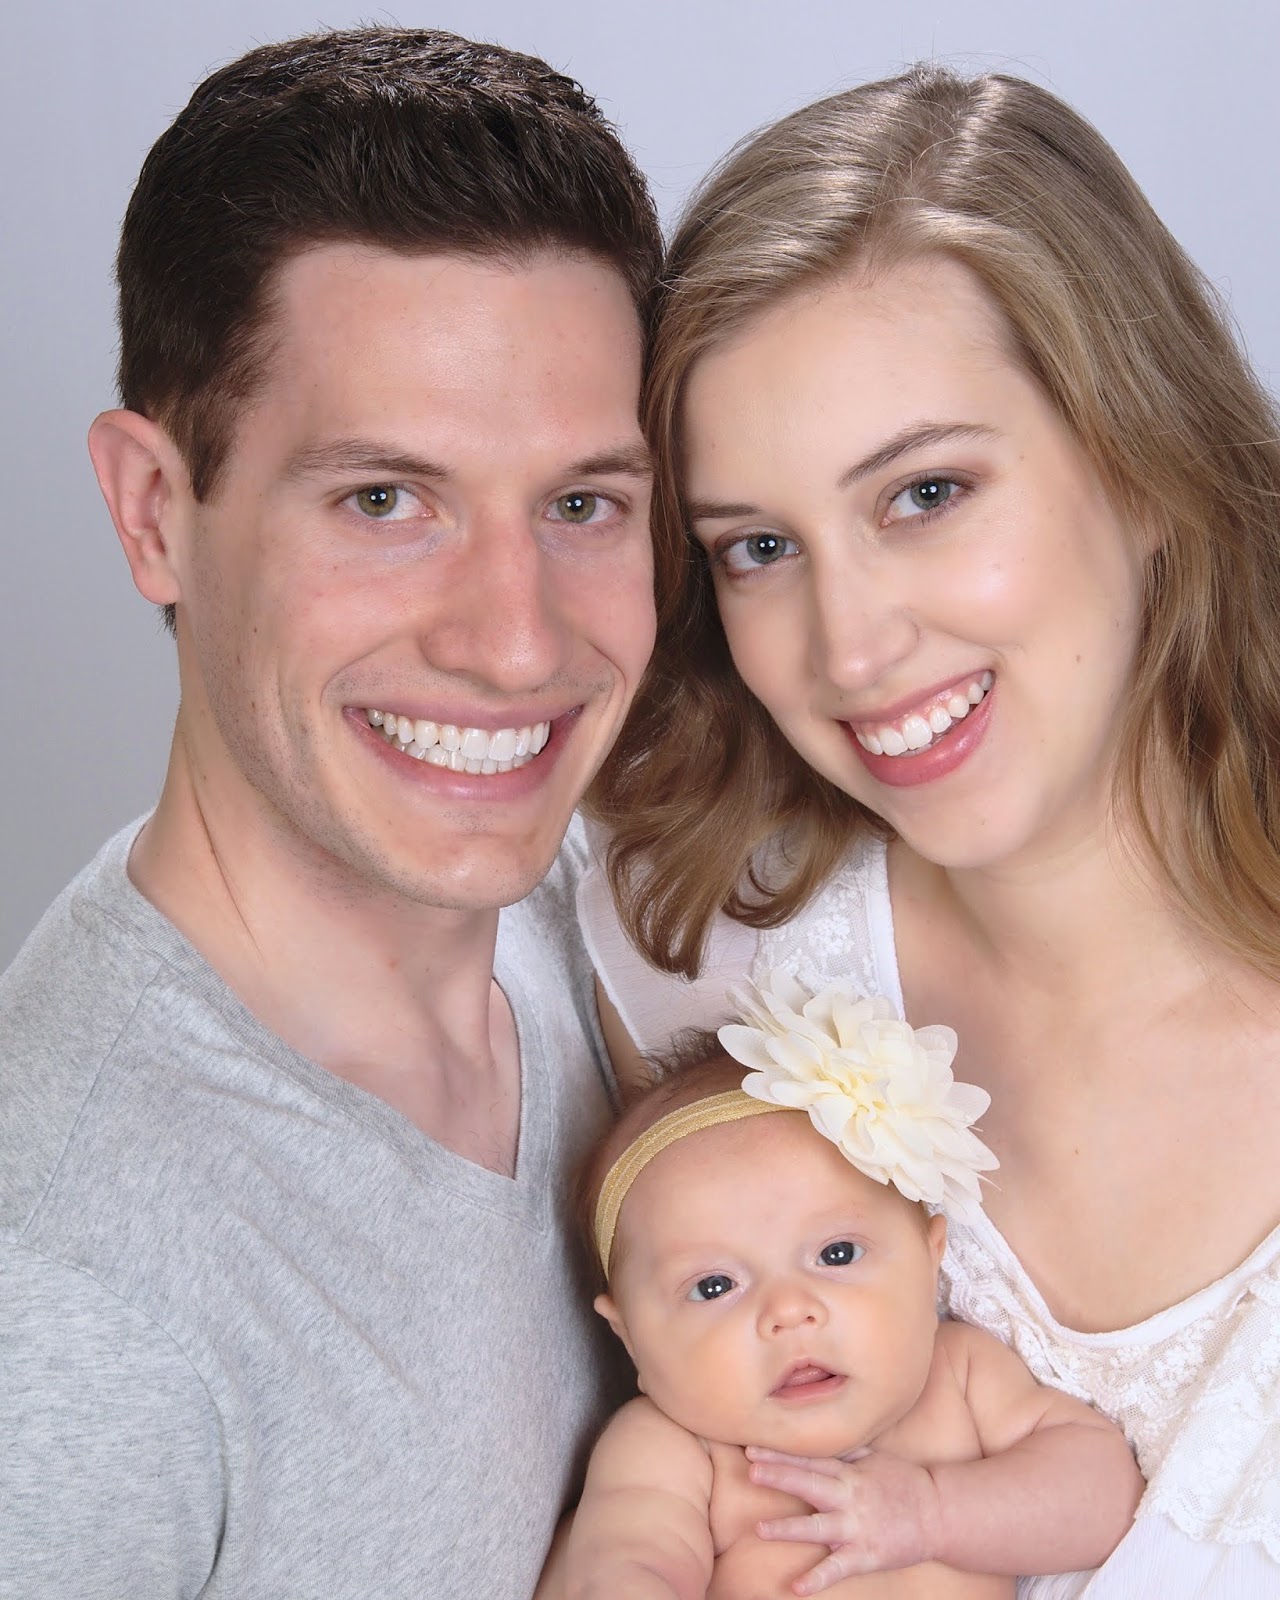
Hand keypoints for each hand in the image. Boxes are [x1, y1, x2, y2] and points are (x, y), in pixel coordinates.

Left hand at [746, 1447, 942, 1595]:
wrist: (940, 1513)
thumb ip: (846, 1450)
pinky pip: (838, 1568)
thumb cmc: (905, 1483)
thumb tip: (821, 1436)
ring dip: (788, 1528)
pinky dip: (817, 1579)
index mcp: (849, 1472)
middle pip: (809, 1483)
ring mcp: (856, 1526)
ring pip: (818, 1526)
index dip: (781, 1453)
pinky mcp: (866, 1554)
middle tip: (750, 1469)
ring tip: (760, 1529)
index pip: (810, 1459)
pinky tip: (797, 1587)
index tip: (753, 1447)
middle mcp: (849, 1496)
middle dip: (779, 1476)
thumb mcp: (875, 1458)